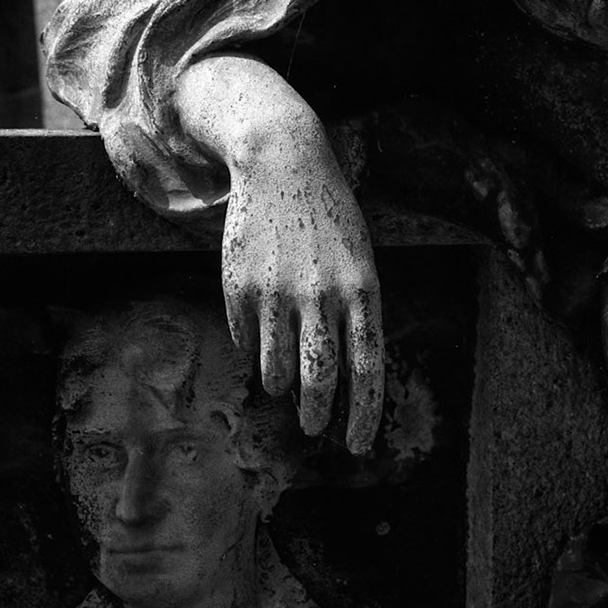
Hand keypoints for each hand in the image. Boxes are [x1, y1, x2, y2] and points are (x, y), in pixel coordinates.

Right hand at [175, 55, 385, 450]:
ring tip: (286, 379)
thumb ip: (354, 318)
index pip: (367, 370)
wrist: (282, 162)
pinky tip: (262, 326)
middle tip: (314, 428)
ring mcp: (277, 293)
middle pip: (319, 380)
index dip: (364, 415)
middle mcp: (321, 296)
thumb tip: (338, 381)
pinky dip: (255, 347)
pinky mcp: (240, 288)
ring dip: (282, 384)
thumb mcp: (359, 262)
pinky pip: (247, 341)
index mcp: (362, 291)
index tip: (358, 445)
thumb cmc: (330, 220)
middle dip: (318, 416)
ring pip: (277, 372)